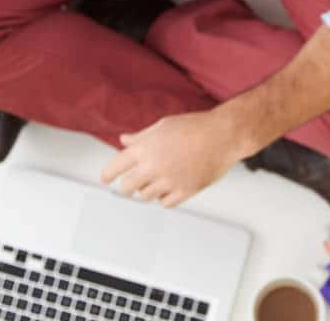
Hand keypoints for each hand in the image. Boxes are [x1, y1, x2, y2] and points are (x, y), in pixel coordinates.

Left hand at [99, 110, 245, 207]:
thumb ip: (141, 137)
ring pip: (146, 196)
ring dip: (148, 190)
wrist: (223, 135)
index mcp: (145, 148)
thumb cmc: (195, 126)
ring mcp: (169, 181)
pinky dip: (165, 197)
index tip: (106, 179)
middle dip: (128, 185)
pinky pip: (166, 203)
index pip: (116, 167)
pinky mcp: (184, 191)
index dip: (108, 175)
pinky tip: (170, 187)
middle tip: (132, 184)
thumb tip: (124, 140)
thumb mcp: (163, 125)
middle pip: (127, 187)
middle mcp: (153, 166)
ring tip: (158, 179)